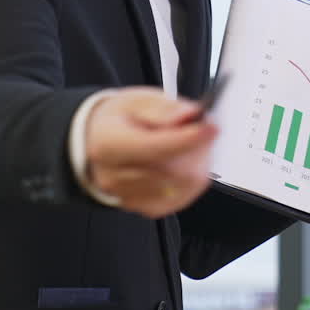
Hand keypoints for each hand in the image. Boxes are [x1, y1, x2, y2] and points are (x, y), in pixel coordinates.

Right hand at [84, 87, 217, 217]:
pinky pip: (185, 196)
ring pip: (183, 184)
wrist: (98, 142)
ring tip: (189, 142)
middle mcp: (114, 176)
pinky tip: (185, 161)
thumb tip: (189, 115)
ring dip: (197, 161)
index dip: (187, 139)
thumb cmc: (119, 120)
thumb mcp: (138, 100)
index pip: (152, 148)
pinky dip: (193, 177)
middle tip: (203, 128)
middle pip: (172, 171)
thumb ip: (164, 109)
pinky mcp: (147, 209)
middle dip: (197, 148)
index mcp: (107, 143)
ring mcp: (130, 197)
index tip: (211, 126)